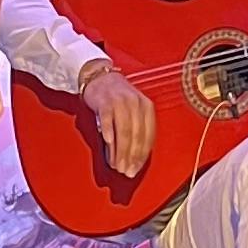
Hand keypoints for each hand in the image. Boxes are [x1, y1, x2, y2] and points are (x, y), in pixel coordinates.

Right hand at [85, 62, 158, 181]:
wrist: (99, 76)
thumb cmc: (116, 98)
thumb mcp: (132, 110)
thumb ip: (135, 130)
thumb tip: (133, 159)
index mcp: (146, 107)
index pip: (148, 136)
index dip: (141, 156)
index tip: (135, 169)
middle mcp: (136, 103)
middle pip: (136, 135)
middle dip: (131, 157)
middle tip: (125, 171)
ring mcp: (120, 101)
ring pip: (124, 131)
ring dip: (120, 151)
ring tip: (116, 165)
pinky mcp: (105, 101)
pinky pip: (108, 120)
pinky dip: (109, 133)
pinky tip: (109, 144)